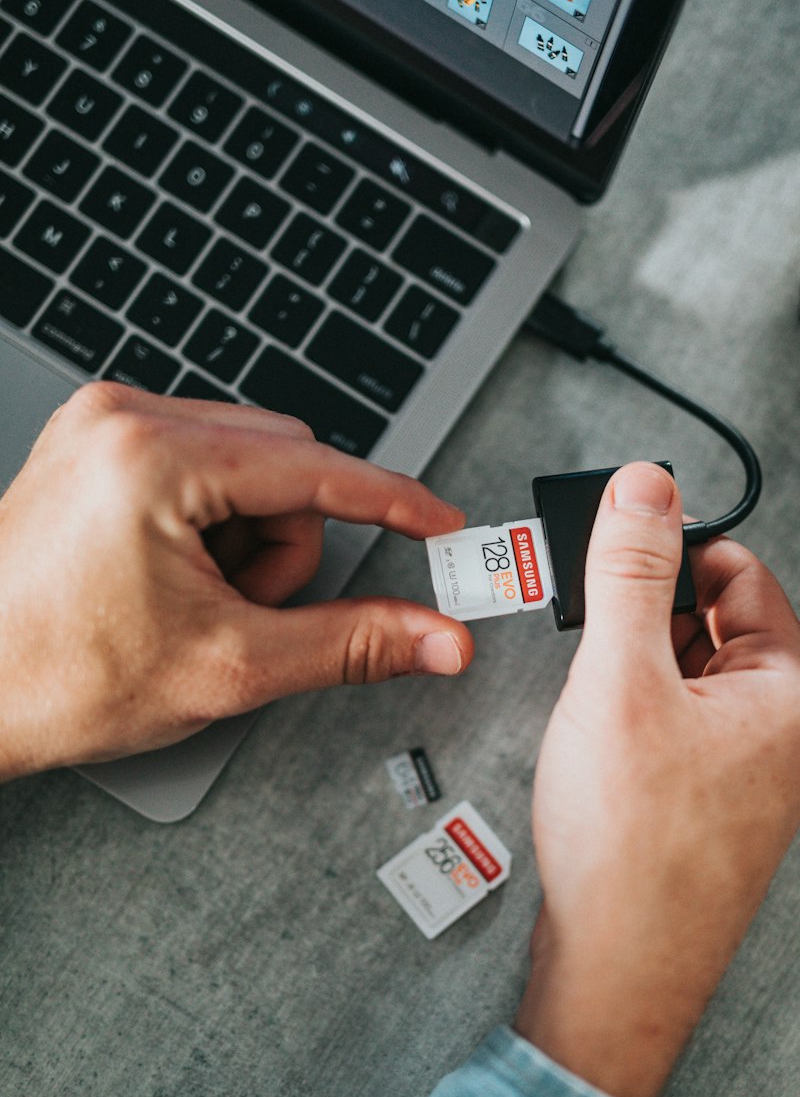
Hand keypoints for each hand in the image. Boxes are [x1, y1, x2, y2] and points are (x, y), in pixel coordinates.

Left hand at [0, 383, 472, 779]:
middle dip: (289, 550)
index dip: (395, 503)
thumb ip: (353, 642)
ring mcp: (106, 428)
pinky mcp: (99, 446)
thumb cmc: (55, 676)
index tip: (446, 526)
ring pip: (251, 469)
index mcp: (155, 457)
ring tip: (198, 605)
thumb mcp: (231, 667)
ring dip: (252, 545)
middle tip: (249, 615)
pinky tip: (177, 582)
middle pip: (287, 465)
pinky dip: (217, 531)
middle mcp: (125, 419)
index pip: (317, 469)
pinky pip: (205, 469)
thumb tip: (434, 638)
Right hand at [516, 462, 799, 1096]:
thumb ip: (628, 574)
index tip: (609, 560)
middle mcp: (784, 731)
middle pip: (709, 621)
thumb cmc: (629, 853)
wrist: (615, 976)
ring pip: (684, 677)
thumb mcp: (618, 683)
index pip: (737, 571)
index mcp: (790, 692)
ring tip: (594, 722)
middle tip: (594, 658)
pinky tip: (597, 756)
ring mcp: (749, 771)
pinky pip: (674, 727)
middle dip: (640, 625)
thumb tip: (646, 487)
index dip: (666, 557)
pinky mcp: (710, 803)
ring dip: (630, 676)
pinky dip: (630, 722)